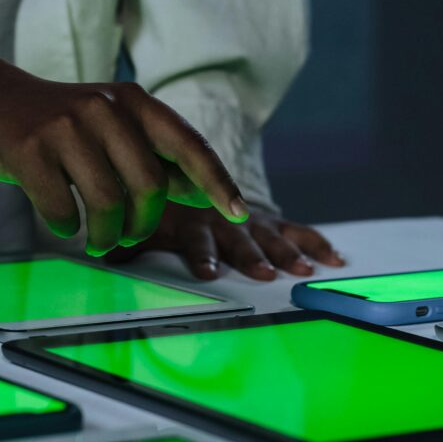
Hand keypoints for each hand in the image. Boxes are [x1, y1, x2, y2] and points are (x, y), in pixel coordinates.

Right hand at [0, 28, 248, 255]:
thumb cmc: (58, 120)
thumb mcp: (111, 125)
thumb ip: (154, 155)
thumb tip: (203, 192)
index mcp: (132, 101)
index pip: (188, 144)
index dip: (218, 182)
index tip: (240, 215)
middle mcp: (104, 109)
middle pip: (148, 186)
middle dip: (142, 224)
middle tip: (127, 236)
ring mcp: (65, 128)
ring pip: (106, 203)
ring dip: (105, 235)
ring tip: (96, 240)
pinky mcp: (30, 151)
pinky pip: (62, 210)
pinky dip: (65, 227)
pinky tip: (61, 221)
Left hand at [124, 203, 347, 282]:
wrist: (187, 167)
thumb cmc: (164, 204)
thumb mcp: (145, 221)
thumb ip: (129, 241)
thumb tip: (109, 256)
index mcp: (192, 218)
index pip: (197, 237)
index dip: (204, 254)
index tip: (210, 273)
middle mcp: (223, 217)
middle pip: (239, 238)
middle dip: (250, 256)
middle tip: (263, 274)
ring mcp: (248, 217)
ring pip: (270, 234)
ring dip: (285, 252)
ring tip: (301, 271)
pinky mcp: (267, 218)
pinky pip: (295, 228)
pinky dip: (314, 242)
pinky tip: (333, 259)